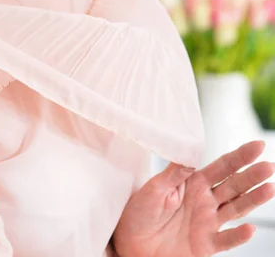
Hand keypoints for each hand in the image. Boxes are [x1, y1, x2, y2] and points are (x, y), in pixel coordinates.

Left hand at [113, 141, 274, 256]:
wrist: (130, 243)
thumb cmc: (138, 213)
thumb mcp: (153, 188)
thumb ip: (173, 173)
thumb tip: (189, 157)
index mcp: (193, 183)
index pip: (221, 167)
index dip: (240, 156)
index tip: (257, 145)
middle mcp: (205, 201)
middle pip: (234, 185)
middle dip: (252, 175)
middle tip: (269, 165)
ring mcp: (207, 223)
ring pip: (236, 209)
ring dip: (253, 199)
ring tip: (270, 188)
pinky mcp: (205, 245)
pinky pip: (225, 241)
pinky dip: (238, 236)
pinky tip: (249, 229)